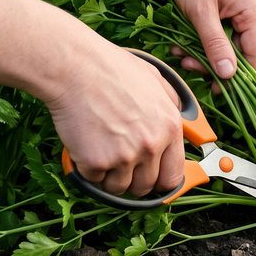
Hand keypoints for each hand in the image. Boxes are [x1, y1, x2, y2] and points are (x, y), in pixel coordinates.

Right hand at [38, 42, 184, 196]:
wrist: (75, 68)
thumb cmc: (112, 69)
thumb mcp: (155, 80)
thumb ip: (172, 104)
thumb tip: (180, 120)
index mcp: (170, 128)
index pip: (173, 176)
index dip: (160, 182)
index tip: (151, 180)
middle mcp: (151, 146)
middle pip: (145, 187)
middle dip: (132, 179)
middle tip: (118, 162)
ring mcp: (124, 157)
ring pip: (118, 188)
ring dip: (109, 176)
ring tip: (100, 149)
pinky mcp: (96, 162)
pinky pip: (93, 180)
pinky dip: (87, 168)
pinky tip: (85, 145)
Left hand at [162, 0, 255, 80]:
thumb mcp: (200, 13)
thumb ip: (216, 45)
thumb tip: (230, 76)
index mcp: (252, 8)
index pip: (253, 54)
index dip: (237, 75)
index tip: (215, 89)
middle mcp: (250, 7)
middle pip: (238, 49)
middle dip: (213, 61)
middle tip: (187, 64)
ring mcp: (236, 4)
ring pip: (224, 41)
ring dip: (202, 50)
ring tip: (179, 51)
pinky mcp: (222, 3)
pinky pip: (216, 29)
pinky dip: (199, 37)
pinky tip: (180, 40)